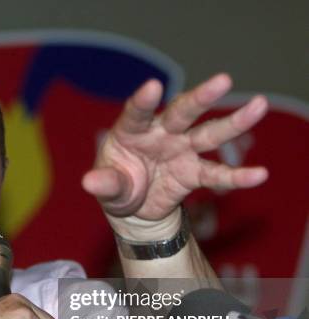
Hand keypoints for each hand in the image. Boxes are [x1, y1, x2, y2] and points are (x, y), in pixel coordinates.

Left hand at [82, 73, 268, 237]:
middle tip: (223, 80)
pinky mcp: (194, 173)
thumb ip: (104, 183)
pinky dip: (237, 176)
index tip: (152, 86)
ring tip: (259, 106)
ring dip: (233, 122)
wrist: (135, 208)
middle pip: (183, 112)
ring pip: (208, 133)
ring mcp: (181, 150)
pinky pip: (217, 174)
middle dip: (201, 97)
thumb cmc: (117, 187)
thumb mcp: (107, 187)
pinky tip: (259, 175)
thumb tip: (89, 182)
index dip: (144, 100)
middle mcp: (161, 134)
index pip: (138, 112)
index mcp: (132, 131)